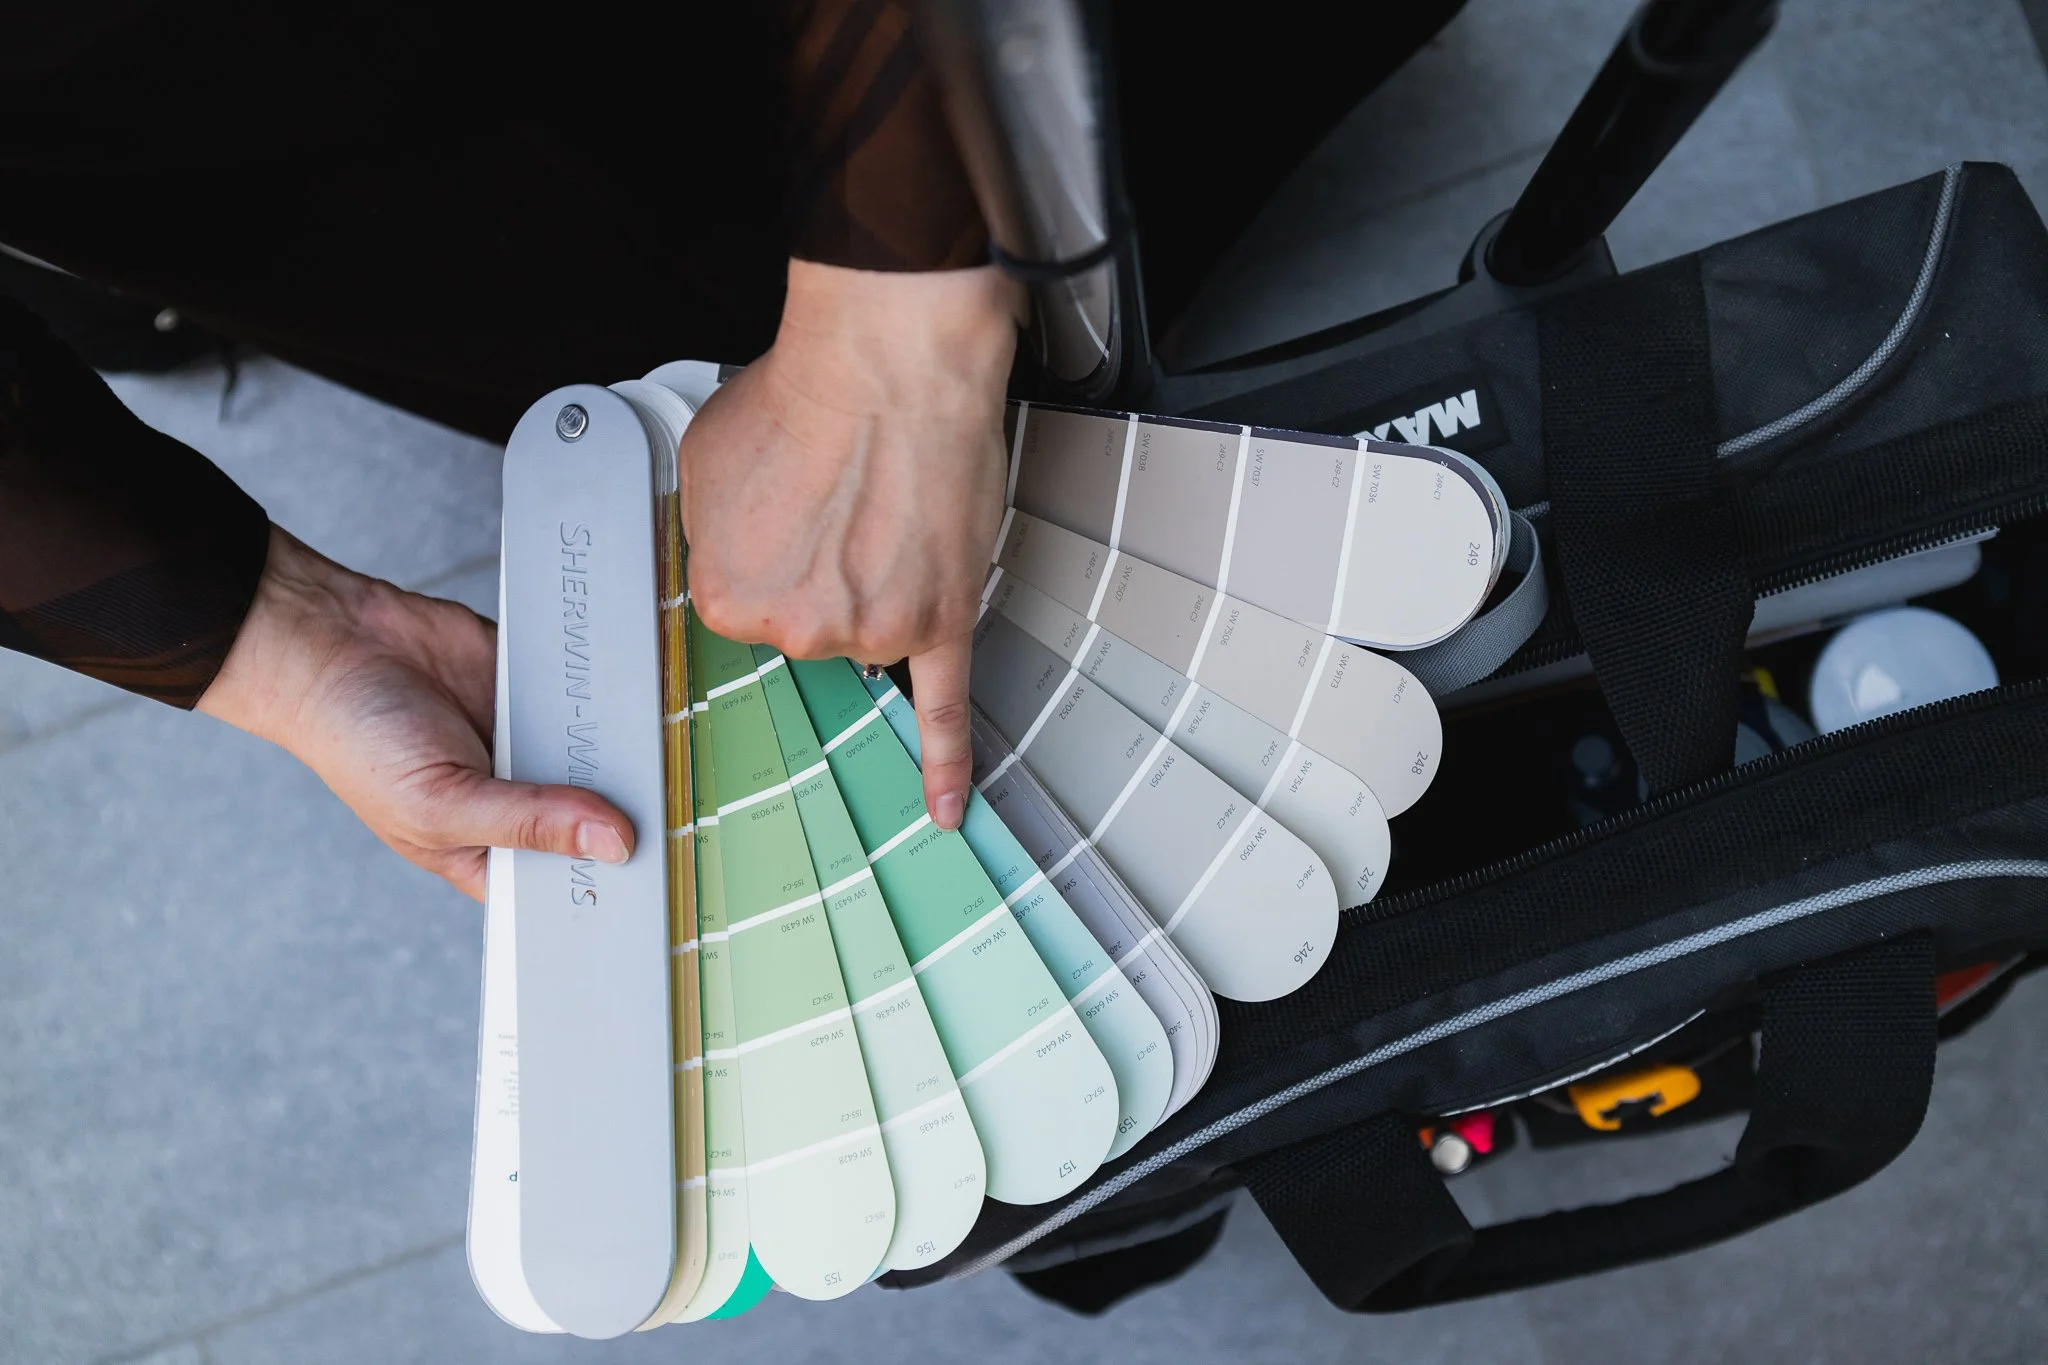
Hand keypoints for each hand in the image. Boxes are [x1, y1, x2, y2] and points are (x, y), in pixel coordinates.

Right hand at [198, 526, 634, 899]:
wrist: (335, 642)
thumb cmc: (357, 741)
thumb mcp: (441, 803)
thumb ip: (528, 820)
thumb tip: (610, 841)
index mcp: (485, 853)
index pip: (559, 883)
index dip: (603, 886)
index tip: (656, 890)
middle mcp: (516, 803)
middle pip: (594, 821)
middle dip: (627, 818)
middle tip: (677, 823)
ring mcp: (533, 745)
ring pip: (601, 759)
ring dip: (626, 756)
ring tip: (665, 763)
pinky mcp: (540, 690)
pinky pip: (590, 701)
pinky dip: (609, 701)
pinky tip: (638, 706)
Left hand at [681, 260, 1020, 829]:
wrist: (890, 360)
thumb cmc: (804, 394)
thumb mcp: (700, 461)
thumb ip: (706, 531)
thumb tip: (719, 551)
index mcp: (726, 598)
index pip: (743, 605)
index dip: (768, 551)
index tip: (783, 523)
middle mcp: (796, 629)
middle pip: (806, 623)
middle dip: (820, 566)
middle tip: (833, 498)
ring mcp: (871, 632)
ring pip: (869, 629)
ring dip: (876, 577)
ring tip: (877, 503)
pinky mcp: (939, 622)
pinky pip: (942, 710)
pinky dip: (944, 763)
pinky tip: (943, 805)